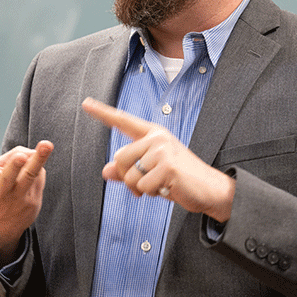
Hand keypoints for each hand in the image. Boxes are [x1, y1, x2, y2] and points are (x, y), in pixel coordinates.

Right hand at [0, 135, 53, 265]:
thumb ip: (8, 161)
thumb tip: (33, 152)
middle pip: (9, 175)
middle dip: (15, 164)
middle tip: (20, 156)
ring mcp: (17, 198)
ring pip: (30, 176)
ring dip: (39, 160)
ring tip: (47, 144)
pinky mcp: (32, 203)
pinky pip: (39, 178)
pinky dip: (37, 169)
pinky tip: (33, 169)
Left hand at [81, 97, 235, 222]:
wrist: (209, 189)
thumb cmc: (181, 180)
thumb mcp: (152, 173)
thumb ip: (128, 170)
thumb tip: (106, 171)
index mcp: (154, 134)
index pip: (124, 122)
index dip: (103, 113)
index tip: (86, 104)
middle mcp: (158, 138)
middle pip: (120, 158)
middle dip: (127, 178)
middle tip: (145, 185)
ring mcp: (163, 150)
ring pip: (130, 175)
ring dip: (141, 188)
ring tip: (161, 185)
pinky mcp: (167, 165)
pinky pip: (142, 186)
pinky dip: (152, 193)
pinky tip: (168, 188)